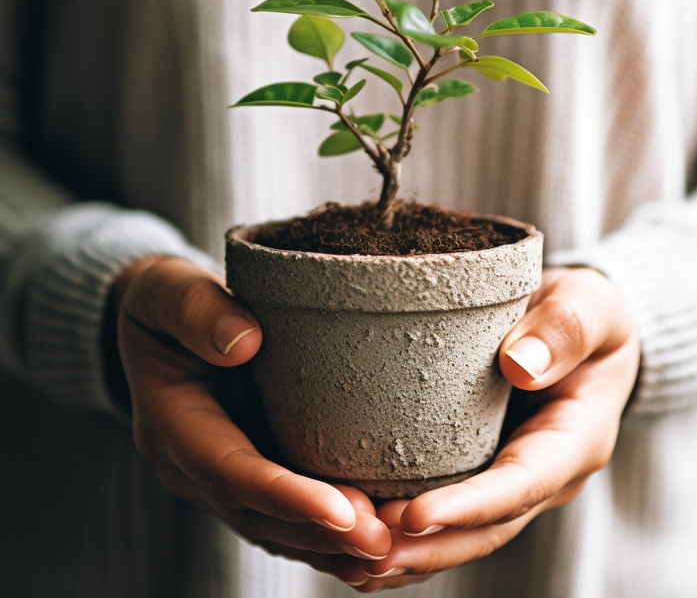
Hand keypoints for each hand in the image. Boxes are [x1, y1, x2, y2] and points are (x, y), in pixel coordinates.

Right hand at [114, 256, 389, 585]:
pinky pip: (286, 515)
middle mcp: (193, 463)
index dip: (284, 496)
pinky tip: (374, 542)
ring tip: (389, 548)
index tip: (341, 511)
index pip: (228, 471)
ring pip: (274, 526)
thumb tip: (243, 342)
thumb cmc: (168, 302)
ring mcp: (221, 473)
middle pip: (256, 514)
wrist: (164, 323)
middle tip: (382, 541)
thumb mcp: (168, 291)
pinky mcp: (252, 466)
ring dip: (330, 544)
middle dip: (319, 533)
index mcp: (171, 422)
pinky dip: (327, 534)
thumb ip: (195, 310)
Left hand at [354, 267, 639, 591]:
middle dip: (430, 547)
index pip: (523, 483)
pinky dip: (408, 532)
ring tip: (354, 561)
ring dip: (413, 552)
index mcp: (576, 438)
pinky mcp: (483, 467)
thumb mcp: (590, 305)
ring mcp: (513, 476)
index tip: (414, 516)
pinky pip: (449, 511)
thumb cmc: (585, 311)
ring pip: (465, 532)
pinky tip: (363, 536)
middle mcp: (545, 472)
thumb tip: (520, 365)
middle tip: (367, 556)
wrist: (576, 324)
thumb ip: (565, 329)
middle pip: (489, 527)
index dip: (470, 506)